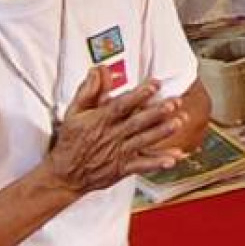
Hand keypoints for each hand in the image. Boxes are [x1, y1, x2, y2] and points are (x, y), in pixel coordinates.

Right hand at [38, 75, 193, 196]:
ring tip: (179, 122)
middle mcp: (112, 136)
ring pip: (143, 141)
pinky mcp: (122, 169)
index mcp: (101, 121)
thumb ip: (88, 90)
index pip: (122, 105)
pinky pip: (142, 166)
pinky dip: (158, 163)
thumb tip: (99, 70)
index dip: (139, 94)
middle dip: (157, 112)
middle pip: (137, 122)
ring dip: (162, 132)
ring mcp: (118, 154)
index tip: (154, 84)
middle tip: (174, 102)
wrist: (65, 175)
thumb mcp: (74, 113)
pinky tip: (173, 158)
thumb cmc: (71, 142)